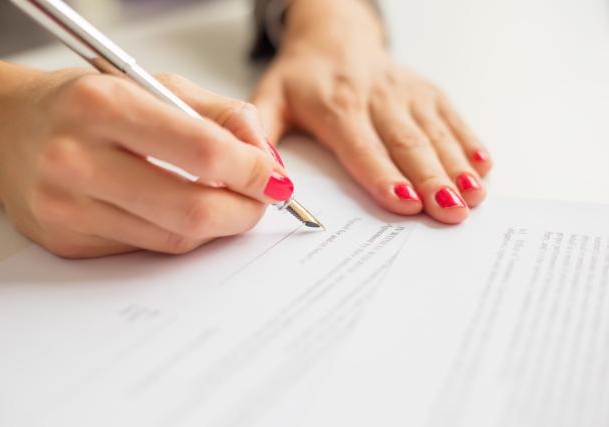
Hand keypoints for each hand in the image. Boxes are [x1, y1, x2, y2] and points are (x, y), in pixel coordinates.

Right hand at [0, 57, 291, 257]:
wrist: (6, 128)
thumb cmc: (85, 102)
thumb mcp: (153, 84)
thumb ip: (220, 115)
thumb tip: (268, 160)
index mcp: (103, 106)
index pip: (203, 152)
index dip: (253, 171)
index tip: (275, 179)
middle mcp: (77, 159)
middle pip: (192, 209)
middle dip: (244, 211)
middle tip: (260, 201)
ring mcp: (68, 208)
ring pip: (174, 237)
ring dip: (216, 225)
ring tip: (225, 202)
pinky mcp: (67, 242)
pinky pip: (147, 247)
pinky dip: (177, 232)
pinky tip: (176, 209)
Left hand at [253, 0, 491, 223]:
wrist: (333, 35)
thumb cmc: (302, 77)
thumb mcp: (269, 99)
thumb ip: (263, 134)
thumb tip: (267, 179)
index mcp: (336, 106)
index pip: (362, 147)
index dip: (384, 175)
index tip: (404, 202)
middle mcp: (376, 98)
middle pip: (407, 144)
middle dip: (431, 180)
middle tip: (451, 212)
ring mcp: (406, 92)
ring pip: (434, 133)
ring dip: (456, 166)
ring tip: (474, 196)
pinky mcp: (426, 91)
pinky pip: (452, 117)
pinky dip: (469, 141)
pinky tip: (484, 166)